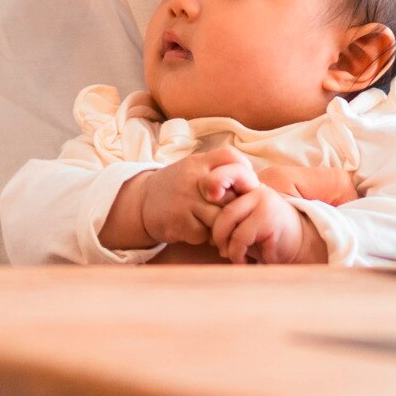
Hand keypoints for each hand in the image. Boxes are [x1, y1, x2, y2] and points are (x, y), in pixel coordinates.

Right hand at [102, 144, 255, 249]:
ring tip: (213, 226)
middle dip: (233, 208)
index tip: (243, 188)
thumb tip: (254, 187)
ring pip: (221, 218)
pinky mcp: (178, 222)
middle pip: (231, 194)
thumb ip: (219, 172)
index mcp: (199, 162)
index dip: (244, 173)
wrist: (141, 202)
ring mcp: (185, 200)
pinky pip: (204, 234)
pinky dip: (203, 237)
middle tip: (229, 214)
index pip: (231, 158)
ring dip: (220, 226)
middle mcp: (193, 178)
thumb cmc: (179, 187)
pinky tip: (194, 230)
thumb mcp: (194, 170)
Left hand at [209, 183, 325, 264]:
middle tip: (218, 247)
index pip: (226, 172)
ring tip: (230, 255)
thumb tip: (197, 213)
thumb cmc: (264, 236)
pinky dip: (236, 253)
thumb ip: (226, 211)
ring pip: (227, 220)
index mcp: (248, 185)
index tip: (207, 196)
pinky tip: (242, 261)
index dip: (214, 181)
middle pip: (220, 204)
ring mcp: (263, 201)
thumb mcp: (244, 220)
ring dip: (224, 244)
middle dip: (215, 230)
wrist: (297, 247)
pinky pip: (239, 237)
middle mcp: (256, 188)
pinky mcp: (268, 218)